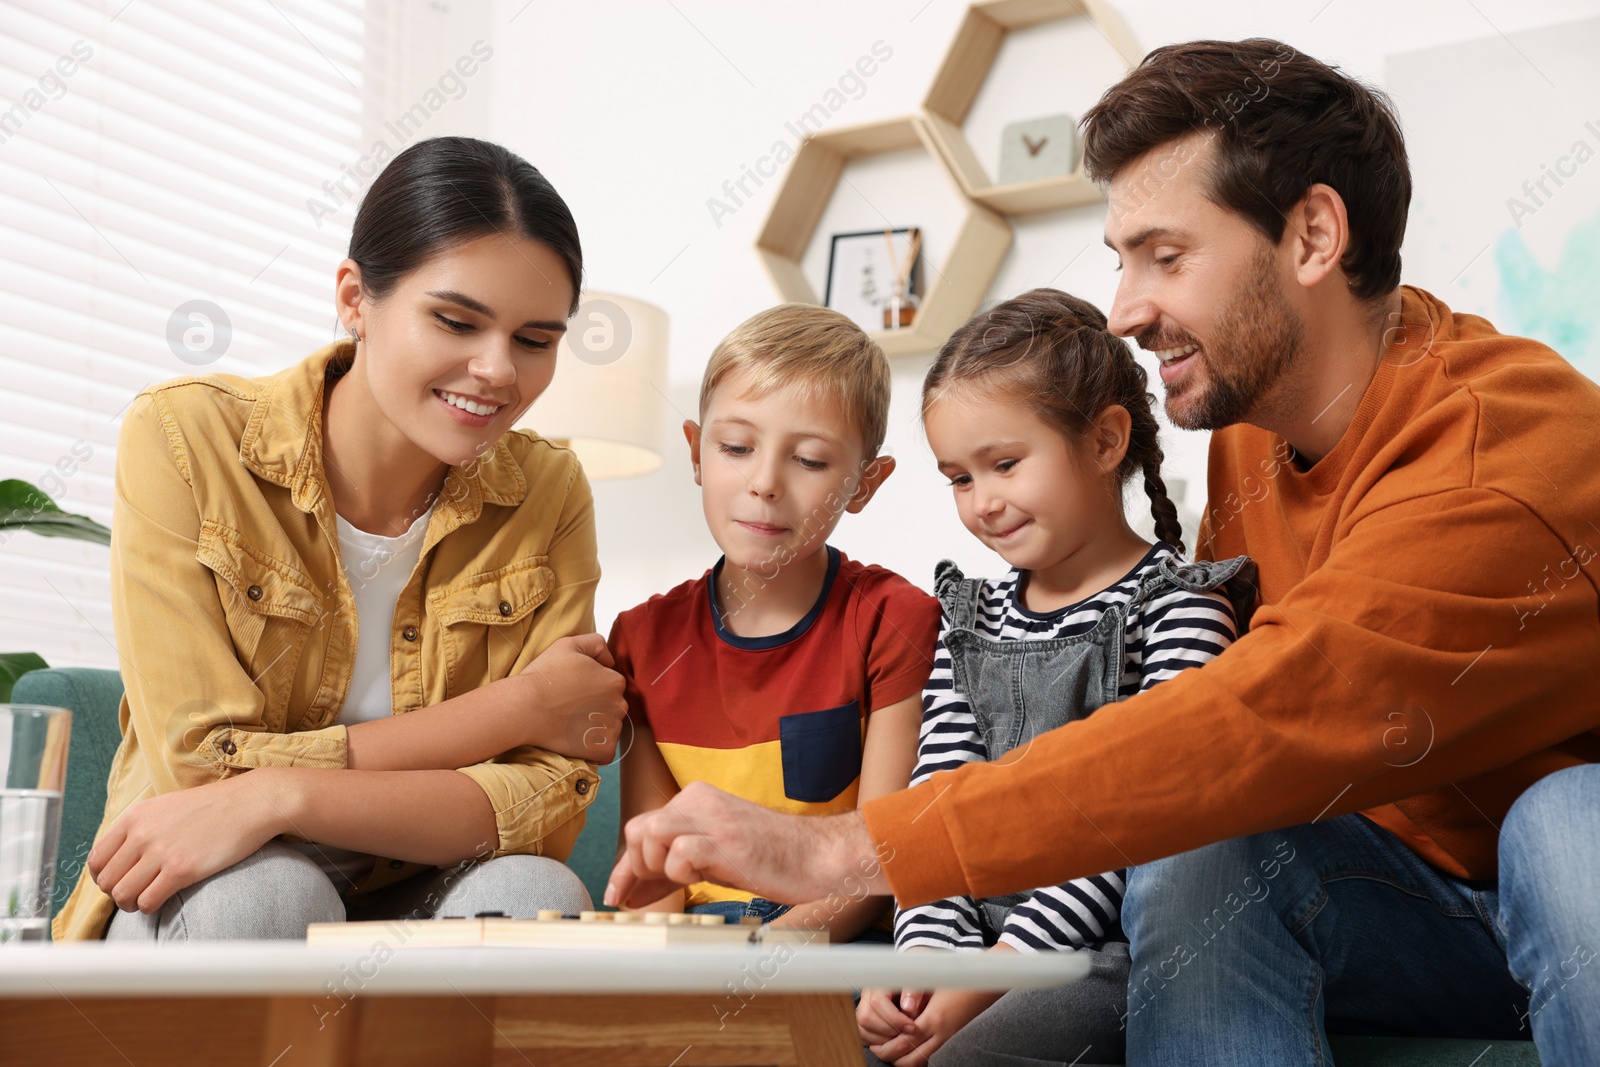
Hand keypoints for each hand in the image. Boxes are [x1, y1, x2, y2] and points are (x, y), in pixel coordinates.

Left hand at [87, 770, 288, 913]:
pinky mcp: (181, 869)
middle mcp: (142, 834)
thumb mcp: (167, 806)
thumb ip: (140, 827)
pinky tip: (162, 900)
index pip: (96, 859)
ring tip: (146, 900)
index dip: (102, 877)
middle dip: (116, 893)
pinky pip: (148, 901)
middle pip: (106, 880)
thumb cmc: (213, 807)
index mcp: (135, 816)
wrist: (250, 803)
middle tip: (134, 893)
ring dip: (131, 904)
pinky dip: (150, 907)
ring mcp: (161, 852)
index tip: (118, 881)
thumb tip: (121, 857)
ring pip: (122, 895)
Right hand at [519, 633, 626, 761]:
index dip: (591, 686)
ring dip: (594, 726)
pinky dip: (592, 746)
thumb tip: (610, 659)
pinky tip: (574, 737)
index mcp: (615, 681)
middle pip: (612, 706)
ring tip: (569, 722)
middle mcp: (620, 705)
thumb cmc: (544, 675)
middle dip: (597, 706)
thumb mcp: (569, 644)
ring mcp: (612, 729)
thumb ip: (596, 643)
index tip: (572, 690)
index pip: (611, 684)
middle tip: (569, 706)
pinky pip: (604, 749)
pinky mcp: (603, 750)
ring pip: (608, 727)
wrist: (524, 708)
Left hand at [604, 781, 887, 908]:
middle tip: (647, 896)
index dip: (624, 865)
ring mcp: (713, 819)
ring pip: (650, 834)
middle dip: (634, 869)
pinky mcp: (726, 841)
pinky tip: (699, 880)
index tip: (618, 893)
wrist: (818, 855)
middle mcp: (699, 801)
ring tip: (682, 882)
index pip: (642, 826)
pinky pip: (680, 852)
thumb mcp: (715, 853)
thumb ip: (678, 860)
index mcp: (696, 798)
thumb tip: (636, 885)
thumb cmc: (771, 857)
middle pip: (637, 829)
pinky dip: (678, 873)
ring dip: (656, 868)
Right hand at [857, 987, 925, 1047]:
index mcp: (879, 984)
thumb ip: (914, 993)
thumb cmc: (915, 990)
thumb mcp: (918, 985)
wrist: (913, 993)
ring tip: (901, 1036)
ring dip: (884, 1040)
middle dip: (889, 1031)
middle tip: (906, 1033)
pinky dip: (878, 1043)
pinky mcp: (862, 1022)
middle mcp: (867, 996)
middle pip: (866, 1018)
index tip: (911, 1027)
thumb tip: (908, 1007)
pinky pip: (863, 1037)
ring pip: (862, 1029)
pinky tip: (893, 1039)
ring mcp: (862, 1009)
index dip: (895, 1019)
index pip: (878, 1002)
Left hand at [867, 987, 999, 1065]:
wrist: (984, 986)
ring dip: (903, 1060)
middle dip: (891, 1057)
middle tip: (878, 1050)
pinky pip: (931, 1057)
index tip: (875, 1043)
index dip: (887, 1046)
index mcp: (934, 1018)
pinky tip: (906, 1049)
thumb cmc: (956, 980)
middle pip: (910, 1058)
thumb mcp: (932, 981)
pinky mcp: (951, 1040)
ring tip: (889, 1051)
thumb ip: (915, 995)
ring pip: (921, 1061)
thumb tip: (901, 1008)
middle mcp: (941, 1033)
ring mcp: (948, 1039)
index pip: (905, 1041)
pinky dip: (916, 1058)